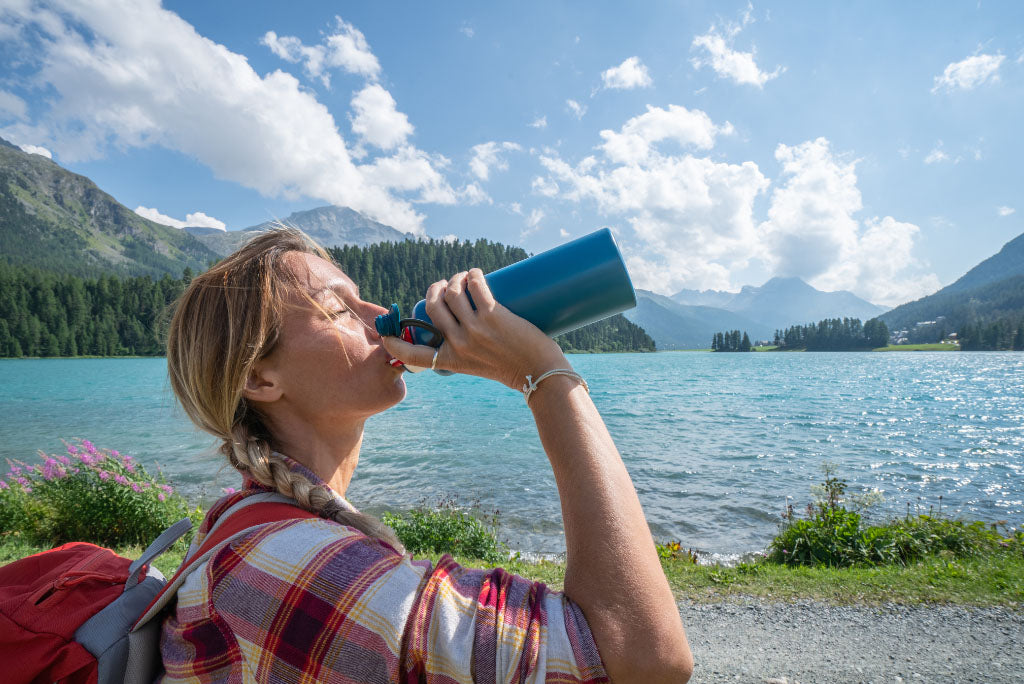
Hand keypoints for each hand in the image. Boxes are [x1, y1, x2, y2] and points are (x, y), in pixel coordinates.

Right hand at [379, 268, 569, 389]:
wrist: (539, 374)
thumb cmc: (515, 370)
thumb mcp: (479, 366)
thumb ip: (468, 351)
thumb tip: (466, 323)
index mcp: (450, 361)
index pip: (412, 354)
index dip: (394, 343)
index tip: (387, 335)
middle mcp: (457, 344)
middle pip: (433, 307)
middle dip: (437, 289)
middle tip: (448, 285)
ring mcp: (474, 330)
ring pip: (453, 293)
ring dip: (456, 279)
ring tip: (465, 277)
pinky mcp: (492, 315)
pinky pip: (475, 286)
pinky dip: (473, 275)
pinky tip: (476, 273)